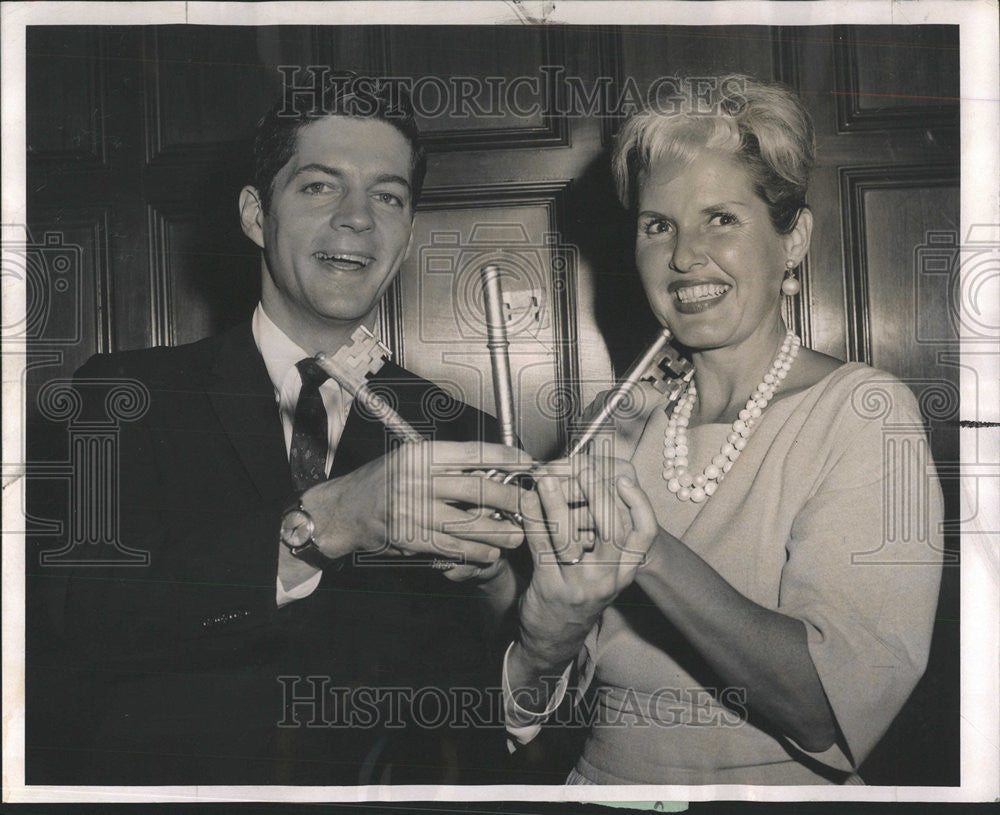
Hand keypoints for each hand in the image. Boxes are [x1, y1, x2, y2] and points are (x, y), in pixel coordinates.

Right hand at [301, 441, 530, 567]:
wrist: (345, 509)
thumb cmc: (383, 481)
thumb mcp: (411, 459)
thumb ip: (446, 464)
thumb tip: (493, 467)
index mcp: (422, 454)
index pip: (473, 454)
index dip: (505, 459)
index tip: (528, 464)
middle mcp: (418, 479)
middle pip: (477, 488)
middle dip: (510, 498)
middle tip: (530, 505)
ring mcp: (412, 510)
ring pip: (467, 522)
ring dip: (498, 532)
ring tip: (518, 535)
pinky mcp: (409, 537)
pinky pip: (450, 546)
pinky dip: (474, 551)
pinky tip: (490, 552)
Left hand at [516, 456, 656, 665]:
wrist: (555, 640)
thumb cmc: (578, 591)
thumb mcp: (602, 569)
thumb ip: (604, 533)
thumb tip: (596, 482)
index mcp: (624, 569)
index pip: (644, 533)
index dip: (637, 503)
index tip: (623, 478)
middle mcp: (608, 578)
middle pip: (611, 529)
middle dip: (595, 492)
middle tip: (581, 467)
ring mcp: (579, 585)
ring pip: (570, 537)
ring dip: (556, 501)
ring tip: (545, 476)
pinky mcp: (550, 588)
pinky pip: (540, 547)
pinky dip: (532, 520)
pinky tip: (526, 500)